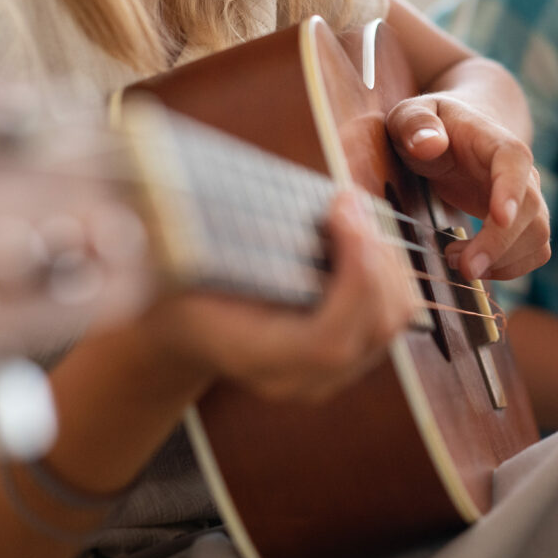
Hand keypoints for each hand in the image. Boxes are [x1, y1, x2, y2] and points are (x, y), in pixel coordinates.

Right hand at [142, 190, 415, 403]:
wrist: (182, 330)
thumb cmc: (171, 291)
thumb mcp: (165, 264)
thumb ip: (178, 235)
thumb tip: (164, 179)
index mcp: (255, 360)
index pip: (327, 341)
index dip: (350, 275)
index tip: (340, 207)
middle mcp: (300, 378)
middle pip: (374, 326)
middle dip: (374, 255)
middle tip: (347, 199)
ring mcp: (329, 372)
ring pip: (393, 317)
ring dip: (385, 258)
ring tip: (352, 211)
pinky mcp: (349, 350)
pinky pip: (391, 310)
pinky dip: (385, 266)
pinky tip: (356, 232)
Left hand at [385, 94, 549, 280]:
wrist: (451, 135)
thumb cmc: (428, 126)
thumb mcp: (409, 114)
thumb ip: (415, 124)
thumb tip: (428, 145)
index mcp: (494, 140)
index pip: (514, 162)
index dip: (511, 190)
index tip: (498, 217)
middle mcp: (520, 172)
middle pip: (530, 210)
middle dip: (499, 244)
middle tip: (461, 266)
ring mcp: (524, 199)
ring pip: (537, 237)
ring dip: (502, 261)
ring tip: (454, 261)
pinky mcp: (519, 222)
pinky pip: (532, 251)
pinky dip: (507, 268)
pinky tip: (471, 267)